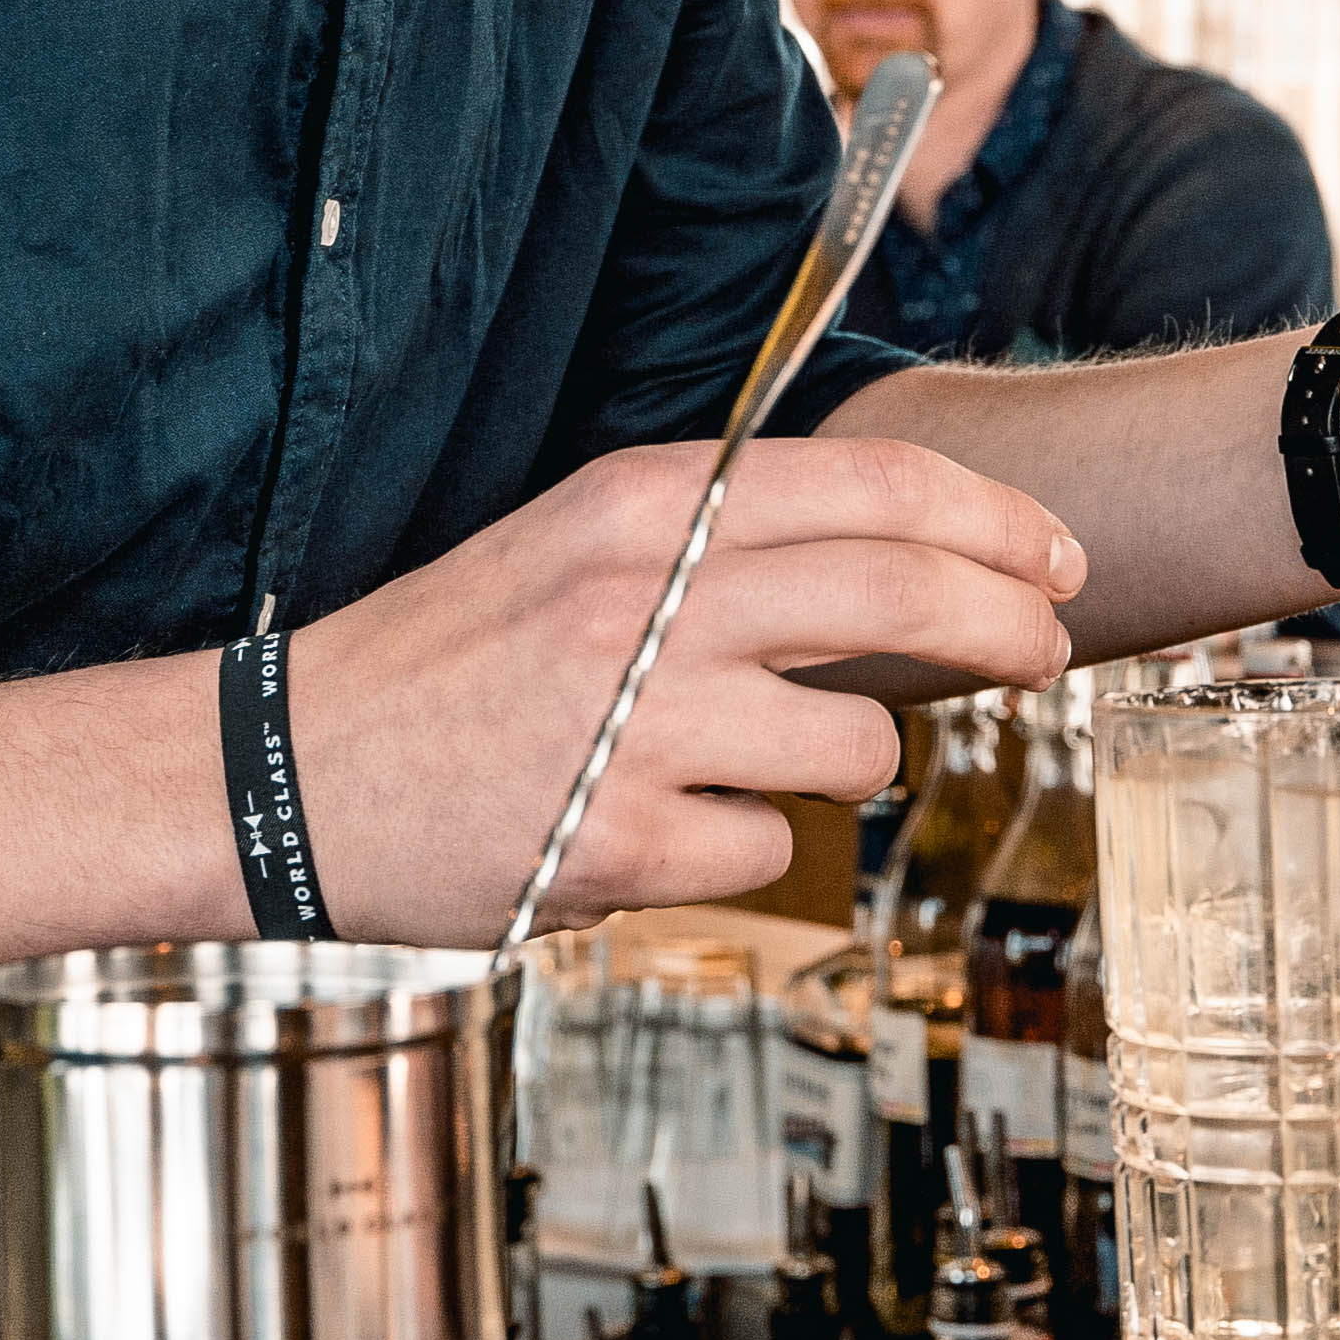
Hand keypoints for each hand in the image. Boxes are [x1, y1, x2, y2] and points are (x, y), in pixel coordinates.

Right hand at [282, 436, 1073, 933]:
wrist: (287, 769)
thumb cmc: (449, 656)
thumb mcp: (580, 542)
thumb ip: (723, 538)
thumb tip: (897, 557)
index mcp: (644, 502)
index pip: (878, 485)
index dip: (996, 521)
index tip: (1052, 557)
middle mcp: (652, 597)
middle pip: (906, 591)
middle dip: (1008, 626)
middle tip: (1044, 651)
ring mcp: (641, 724)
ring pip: (860, 746)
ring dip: (850, 762)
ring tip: (764, 760)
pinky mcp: (623, 843)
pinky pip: (770, 853)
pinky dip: (741, 849)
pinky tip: (658, 827)